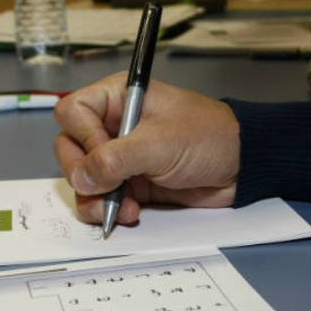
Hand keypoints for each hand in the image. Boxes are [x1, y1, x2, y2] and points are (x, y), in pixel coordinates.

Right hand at [53, 72, 239, 224]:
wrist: (241, 167)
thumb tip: (82, 177)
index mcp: (117, 99)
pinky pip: (100, 199)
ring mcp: (119, 157)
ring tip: (121, 207)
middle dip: (83, 174)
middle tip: (106, 185)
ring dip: (95, 198)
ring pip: (81, 179)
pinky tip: (129, 212)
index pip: (73, 112)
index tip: (107, 154)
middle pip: (69, 149)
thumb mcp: (160, 144)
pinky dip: (107, 210)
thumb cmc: (209, 137)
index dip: (82, 136)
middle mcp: (112, 126)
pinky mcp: (128, 183)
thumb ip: (116, 159)